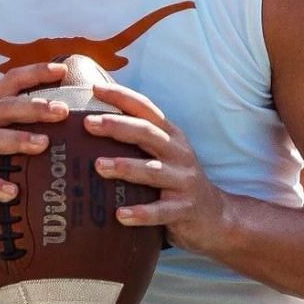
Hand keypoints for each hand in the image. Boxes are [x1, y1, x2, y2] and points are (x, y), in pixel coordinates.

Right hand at [0, 61, 71, 225]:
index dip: (35, 73)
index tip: (62, 70)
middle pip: (5, 108)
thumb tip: (66, 116)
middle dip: (35, 107)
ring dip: (18, 140)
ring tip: (44, 144)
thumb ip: (18, 122)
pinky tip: (13, 192)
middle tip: (63, 111)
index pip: (10, 82)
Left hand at [84, 83, 232, 254]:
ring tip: (99, 166)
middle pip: (147, 133)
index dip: (122, 96)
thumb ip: (138, 139)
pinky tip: (120, 215)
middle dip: (117, 126)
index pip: (146, 109)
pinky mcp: (184, 208)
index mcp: (171, 136)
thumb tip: (92, 122)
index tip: (95, 88)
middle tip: (88, 123)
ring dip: (125, 167)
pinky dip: (141, 213)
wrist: (214, 215)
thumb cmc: (176, 180)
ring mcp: (183, 181)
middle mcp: (178, 153)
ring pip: (153, 171)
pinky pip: (161, 212)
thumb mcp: (164, 154)